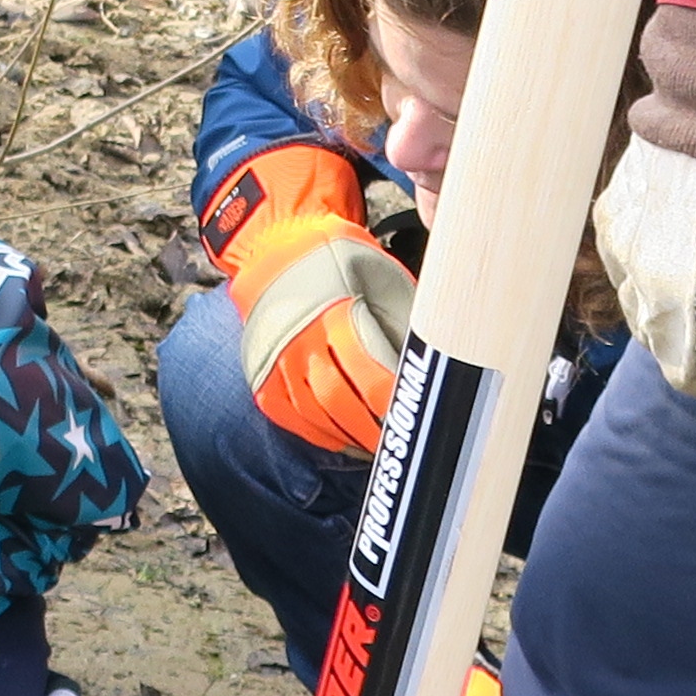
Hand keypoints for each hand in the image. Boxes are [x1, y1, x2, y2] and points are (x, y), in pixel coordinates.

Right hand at [195, 139, 412, 458]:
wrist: (276, 248)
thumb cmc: (340, 262)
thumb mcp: (379, 275)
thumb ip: (402, 317)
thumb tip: (434, 358)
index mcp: (335, 315)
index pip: (370, 377)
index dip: (394, 405)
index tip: (416, 418)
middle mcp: (301, 341)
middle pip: (339, 404)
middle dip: (372, 431)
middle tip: (398, 443)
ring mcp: (276, 360)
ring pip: (313, 415)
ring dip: (347, 437)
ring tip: (375, 447)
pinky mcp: (262, 373)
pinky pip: (288, 416)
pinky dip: (316, 433)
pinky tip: (341, 438)